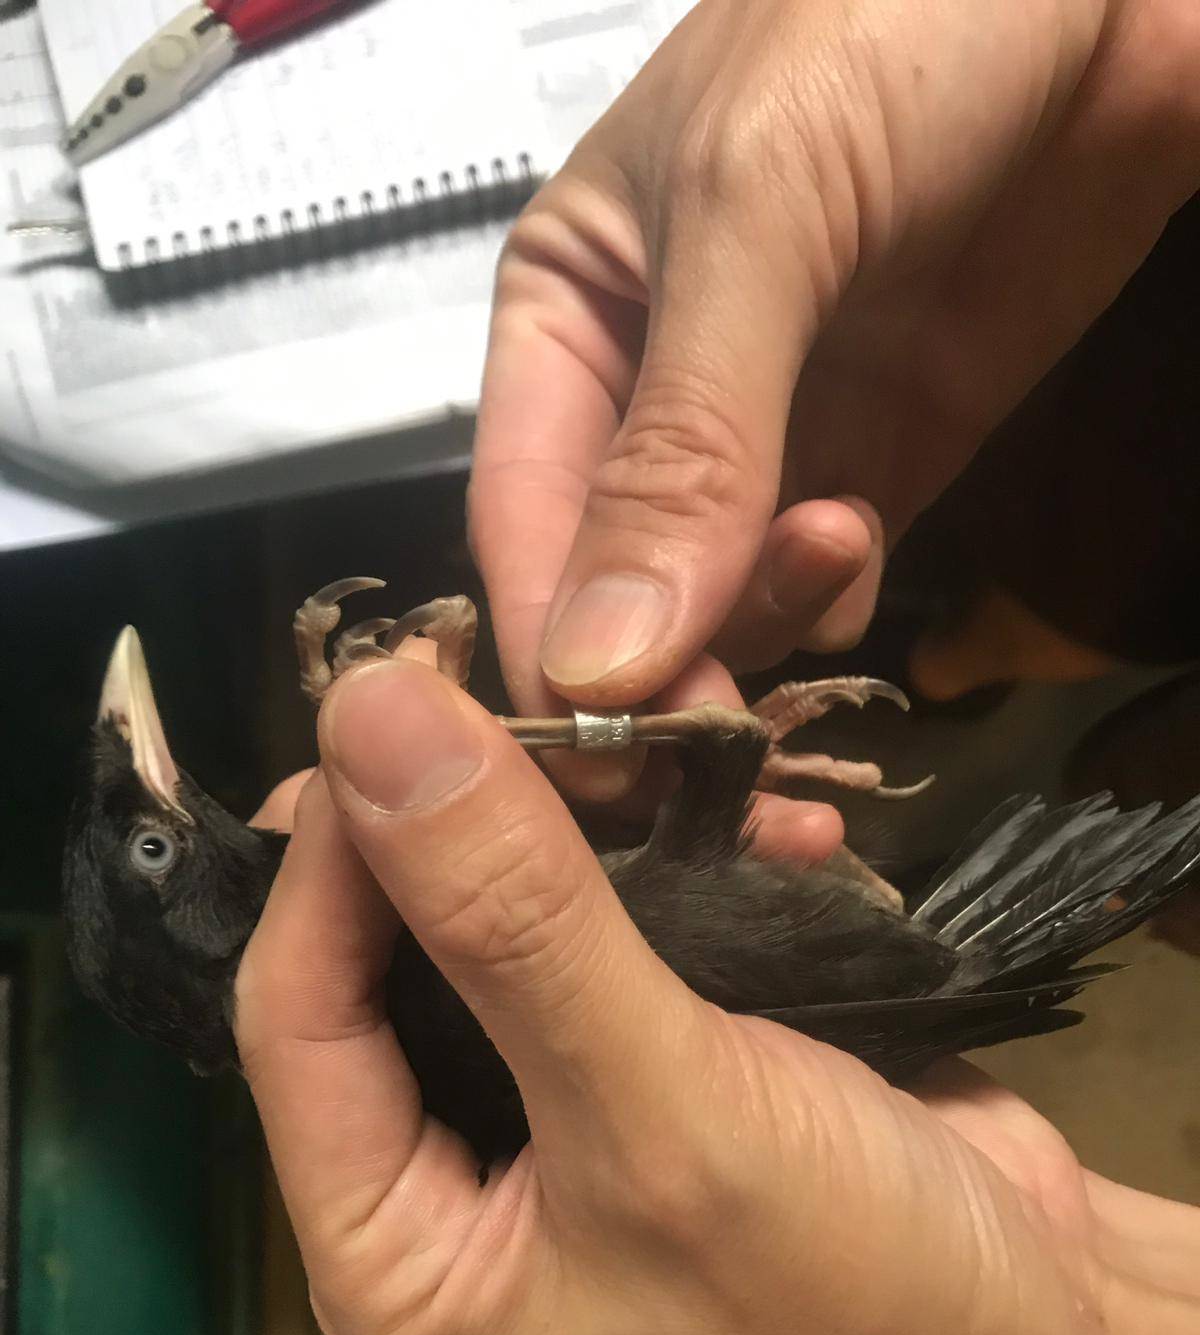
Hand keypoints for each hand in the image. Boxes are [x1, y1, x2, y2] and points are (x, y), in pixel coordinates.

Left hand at [237, 659, 1199, 1334]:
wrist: (1041, 1324)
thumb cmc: (842, 1276)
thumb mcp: (665, 1111)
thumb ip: (514, 922)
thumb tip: (370, 719)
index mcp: (394, 1246)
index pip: (295, 1017)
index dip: (330, 856)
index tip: (387, 698)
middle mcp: (444, 1172)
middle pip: (378, 955)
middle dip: (436, 818)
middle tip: (482, 676)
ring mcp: (544, 1098)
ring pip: (487, 916)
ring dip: (545, 811)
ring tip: (583, 705)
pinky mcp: (639, 1041)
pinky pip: (595, 914)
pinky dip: (637, 840)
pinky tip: (680, 769)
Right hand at [469, 0, 1199, 797]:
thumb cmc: (891, 32)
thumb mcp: (755, 215)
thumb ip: (681, 444)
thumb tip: (597, 667)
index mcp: (566, 322)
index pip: (519, 520)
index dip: (547, 642)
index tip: (602, 749)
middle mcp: (648, 401)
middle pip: (615, 592)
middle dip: (662, 663)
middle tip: (722, 727)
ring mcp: (771, 442)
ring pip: (720, 606)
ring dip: (761, 625)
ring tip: (840, 536)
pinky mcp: (881, 464)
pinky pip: (826, 590)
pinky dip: (835, 609)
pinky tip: (867, 547)